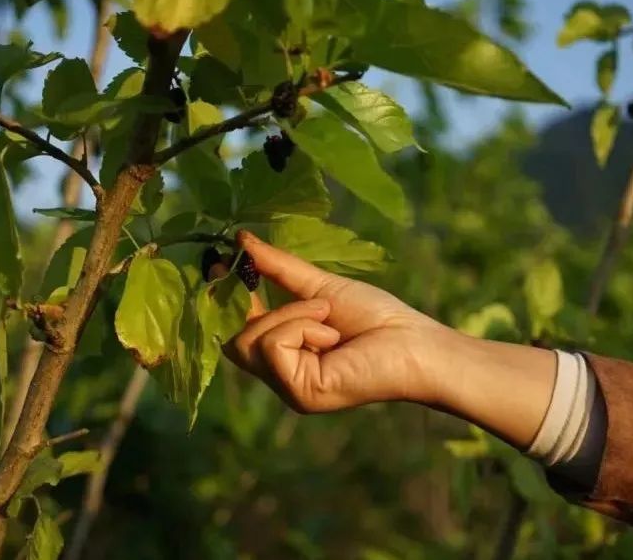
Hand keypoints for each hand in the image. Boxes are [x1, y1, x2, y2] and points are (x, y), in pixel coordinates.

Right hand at [223, 230, 454, 412]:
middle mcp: (283, 376)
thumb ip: (279, 268)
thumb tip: (242, 239)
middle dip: (253, 304)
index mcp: (286, 355)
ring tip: (327, 315)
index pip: (236, 331)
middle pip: (233, 340)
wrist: (413, 341)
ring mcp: (290, 388)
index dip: (225, 299)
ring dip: (289, 314)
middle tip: (268, 281)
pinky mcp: (300, 393)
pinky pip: (273, 345)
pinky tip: (331, 334)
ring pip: (250, 340)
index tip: (220, 262)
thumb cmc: (376, 317)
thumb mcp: (320, 287)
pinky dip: (300, 326)